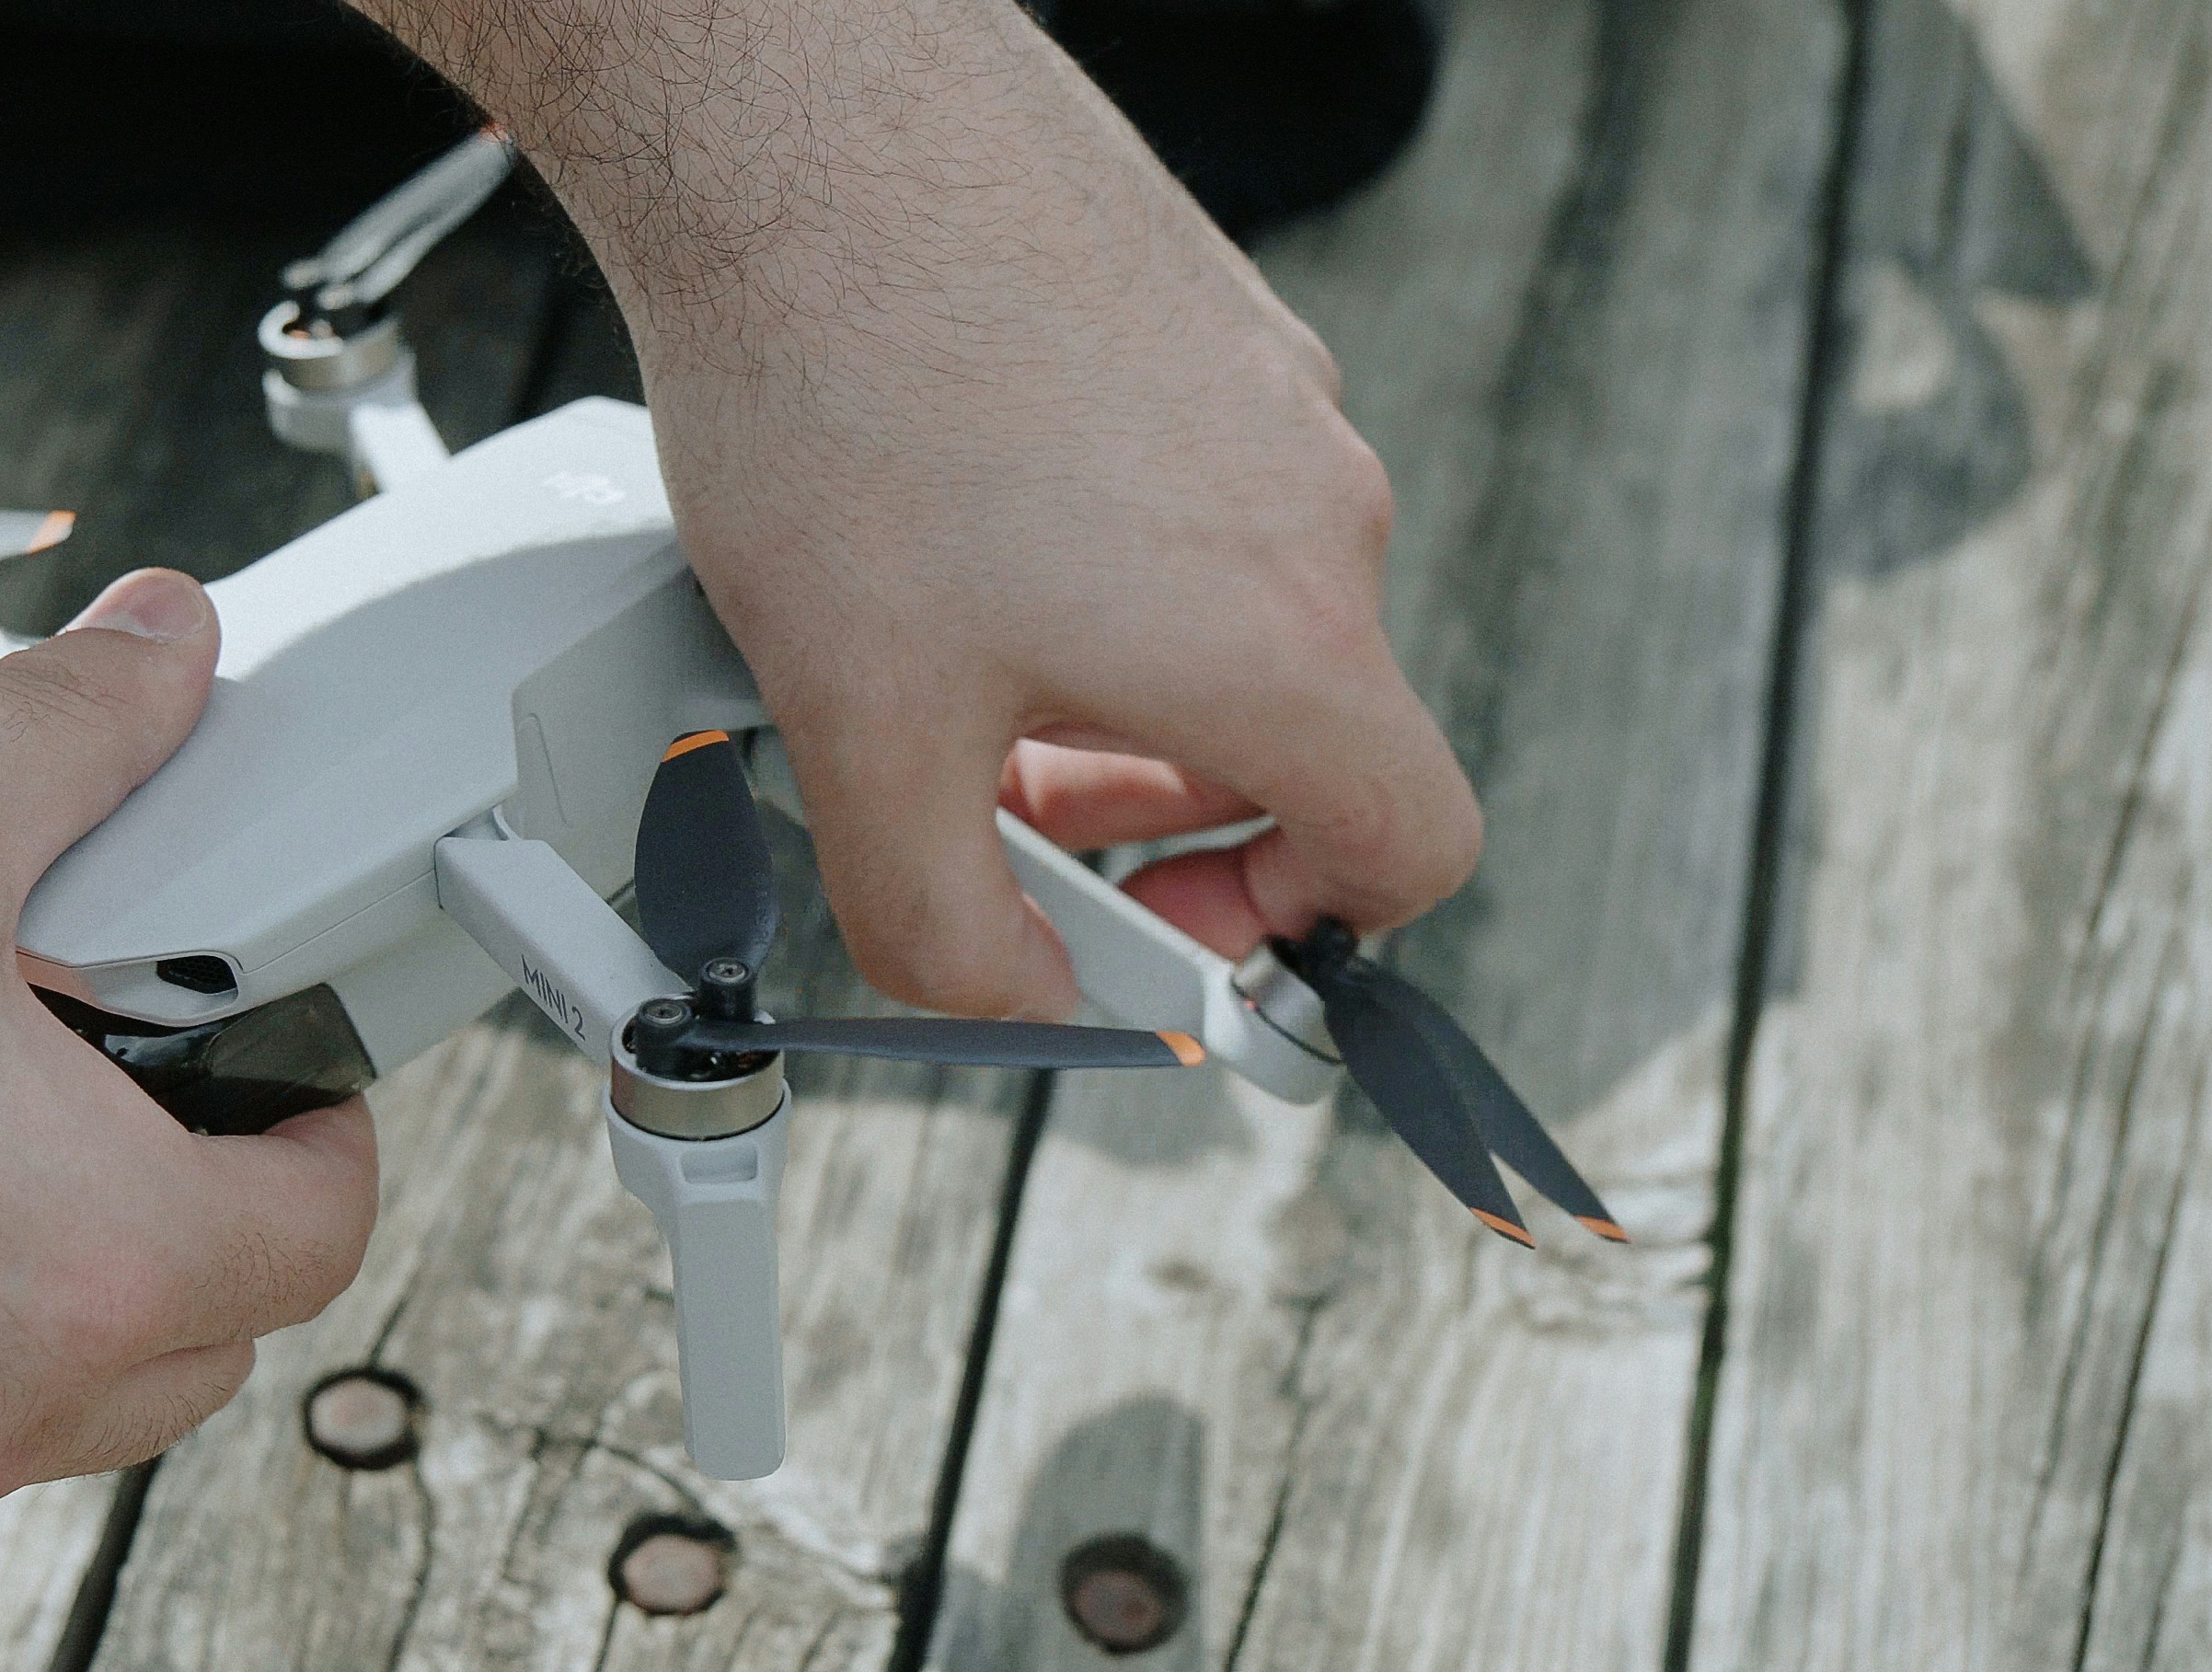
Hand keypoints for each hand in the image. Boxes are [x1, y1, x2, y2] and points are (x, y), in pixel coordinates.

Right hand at [0, 570, 376, 1536]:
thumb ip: (79, 732)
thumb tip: (166, 654)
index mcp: (97, 1262)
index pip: (318, 1235)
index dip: (326, 1132)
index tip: (286, 1067)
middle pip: (193, 1340)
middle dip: (196, 1215)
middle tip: (135, 1081)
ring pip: (34, 1396)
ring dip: (40, 1275)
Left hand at [357, 0, 1478, 1016]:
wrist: (799, 131)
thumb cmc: (842, 394)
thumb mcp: (863, 735)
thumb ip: (949, 926)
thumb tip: (1016, 1001)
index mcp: (1281, 638)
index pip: (1412, 849)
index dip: (1306, 937)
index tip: (1175, 935)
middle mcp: (1315, 506)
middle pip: (1305, 735)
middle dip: (1157, 812)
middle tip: (1005, 816)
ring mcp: (1269, 393)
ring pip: (1232, 608)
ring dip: (1113, 685)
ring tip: (944, 666)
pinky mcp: (1205, 311)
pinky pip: (1188, 492)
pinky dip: (1095, 556)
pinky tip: (940, 524)